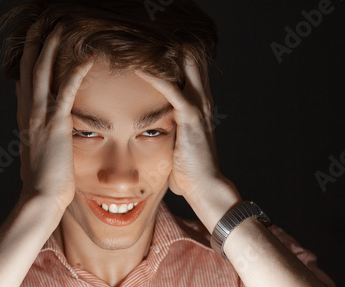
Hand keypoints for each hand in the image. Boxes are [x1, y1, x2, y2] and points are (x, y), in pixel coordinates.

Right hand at [16, 23, 92, 209]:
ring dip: (50, 47)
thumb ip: (44, 140)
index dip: (29, 61)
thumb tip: (48, 137)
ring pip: (42, 73)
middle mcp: (29, 114)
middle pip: (29, 70)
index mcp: (27, 121)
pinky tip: (88, 58)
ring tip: (57, 27)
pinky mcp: (56, 125)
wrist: (41, 198)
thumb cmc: (46, 183)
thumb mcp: (42, 155)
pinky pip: (66, 91)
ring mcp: (40, 118)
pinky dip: (76, 72)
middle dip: (34, 45)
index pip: (25, 83)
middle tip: (40, 25)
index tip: (35, 45)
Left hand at [136, 58, 240, 229]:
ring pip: (187, 68)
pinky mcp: (190, 117)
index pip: (192, 73)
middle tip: (148, 41)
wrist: (205, 186)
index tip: (156, 49)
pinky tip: (139, 68)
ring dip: (165, 55)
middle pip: (193, 63)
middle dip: (175, 49)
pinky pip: (172, 89)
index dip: (177, 58)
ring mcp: (198, 108)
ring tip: (142, 45)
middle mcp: (202, 102)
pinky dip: (155, 77)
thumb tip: (155, 137)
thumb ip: (171, 133)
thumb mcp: (179, 146)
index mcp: (200, 107)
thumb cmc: (190, 171)